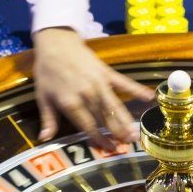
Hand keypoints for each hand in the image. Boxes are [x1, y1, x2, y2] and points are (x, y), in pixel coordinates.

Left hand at [33, 27, 153, 147]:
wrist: (56, 42)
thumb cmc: (47, 71)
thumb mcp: (43, 96)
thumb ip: (48, 119)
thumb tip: (44, 139)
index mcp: (71, 103)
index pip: (88, 126)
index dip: (99, 139)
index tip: (108, 149)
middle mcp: (88, 95)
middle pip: (105, 119)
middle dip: (116, 134)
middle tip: (127, 146)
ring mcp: (99, 83)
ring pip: (115, 106)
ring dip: (126, 121)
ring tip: (135, 134)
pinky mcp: (107, 72)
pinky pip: (124, 83)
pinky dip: (136, 90)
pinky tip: (149, 97)